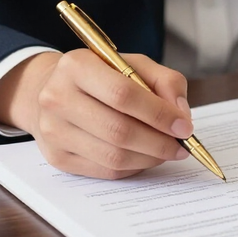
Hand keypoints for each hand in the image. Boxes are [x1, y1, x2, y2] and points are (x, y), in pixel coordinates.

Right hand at [0, 50, 192, 178]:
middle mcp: (57, 98)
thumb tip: (181, 116)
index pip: (123, 94)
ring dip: (150, 158)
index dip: (159, 114)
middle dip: (159, 142)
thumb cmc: (102, 76)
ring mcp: (53, 131)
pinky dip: (133, 167)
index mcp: (76, 65)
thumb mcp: (134, 65)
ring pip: (113, 156)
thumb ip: (165, 81)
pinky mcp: (57, 157)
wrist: (55, 91)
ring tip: (167, 151)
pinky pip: (105, 171)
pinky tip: (144, 156)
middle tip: (181, 146)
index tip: (184, 126)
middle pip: (118, 130)